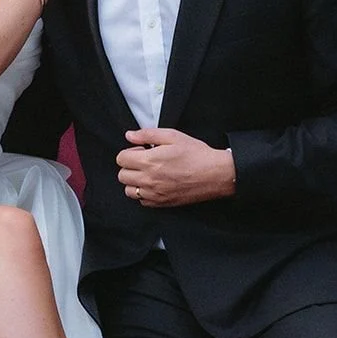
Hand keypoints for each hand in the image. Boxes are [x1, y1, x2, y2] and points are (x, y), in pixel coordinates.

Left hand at [117, 128, 235, 206]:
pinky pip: (141, 201)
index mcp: (149, 161)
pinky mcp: (162, 203)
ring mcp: (154, 194)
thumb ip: (147, 134)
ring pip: (129, 190)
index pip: (121, 159)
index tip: (141, 151)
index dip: (130, 152)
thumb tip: (130, 135)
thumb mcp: (173, 136)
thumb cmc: (197, 154)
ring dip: (135, 181)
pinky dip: (144, 193)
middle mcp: (149, 180)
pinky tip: (156, 184)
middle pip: (122, 175)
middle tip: (145, 162)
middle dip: (130, 166)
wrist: (216, 174)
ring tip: (149, 174)